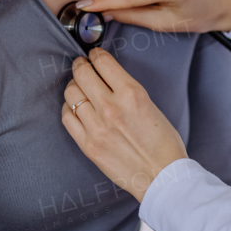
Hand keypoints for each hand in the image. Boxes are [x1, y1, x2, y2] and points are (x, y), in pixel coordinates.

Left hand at [61, 48, 188, 201]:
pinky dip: (68, 108)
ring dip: (73, 86)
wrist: (162, 176)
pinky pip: (67, 117)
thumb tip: (108, 80)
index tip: (93, 55)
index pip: (103, 63)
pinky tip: (75, 108)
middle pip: (82, 74)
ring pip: (71, 94)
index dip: (95, 55)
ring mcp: (96, 126)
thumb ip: (128, 91)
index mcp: (132, 93)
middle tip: (81, 65)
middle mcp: (111, 106)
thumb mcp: (151, 105)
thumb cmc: (164, 143)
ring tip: (78, 87)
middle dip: (80, 65)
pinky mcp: (88, 145)